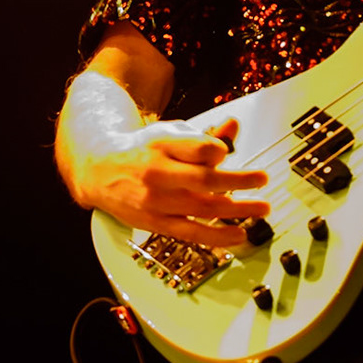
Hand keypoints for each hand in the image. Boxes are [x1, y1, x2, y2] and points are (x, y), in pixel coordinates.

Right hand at [72, 116, 269, 248]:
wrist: (100, 171)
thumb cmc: (142, 150)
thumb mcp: (169, 133)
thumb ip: (203, 135)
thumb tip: (233, 127)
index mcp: (162, 144)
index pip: (200, 147)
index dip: (220, 150)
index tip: (228, 151)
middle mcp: (158, 172)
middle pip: (205, 178)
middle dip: (240, 180)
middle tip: (262, 179)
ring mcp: (157, 200)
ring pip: (203, 208)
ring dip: (238, 210)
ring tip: (262, 208)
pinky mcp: (155, 222)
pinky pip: (191, 233)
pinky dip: (217, 236)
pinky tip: (238, 234)